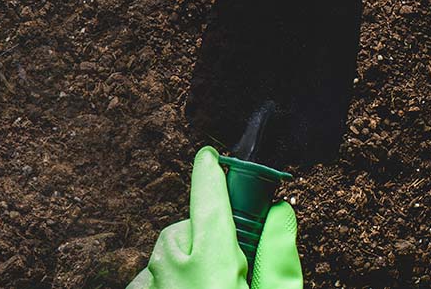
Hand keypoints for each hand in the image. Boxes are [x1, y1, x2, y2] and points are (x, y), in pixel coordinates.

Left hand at [127, 147, 302, 288]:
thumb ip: (278, 257)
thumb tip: (280, 213)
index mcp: (211, 269)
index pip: (209, 203)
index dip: (209, 175)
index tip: (208, 156)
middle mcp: (172, 275)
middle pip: (187, 230)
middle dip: (207, 238)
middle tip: (234, 268)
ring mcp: (150, 288)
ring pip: (167, 255)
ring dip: (187, 263)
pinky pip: (151, 278)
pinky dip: (169, 282)